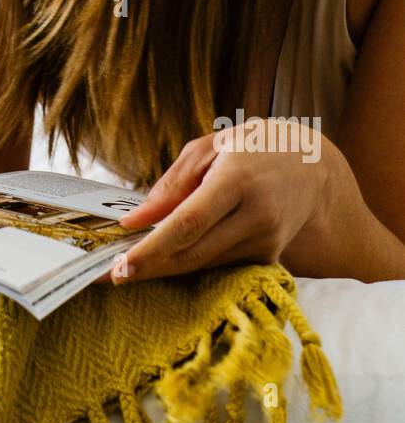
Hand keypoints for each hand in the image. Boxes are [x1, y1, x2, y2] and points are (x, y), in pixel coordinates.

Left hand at [95, 119, 338, 285]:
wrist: (315, 170)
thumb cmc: (254, 148)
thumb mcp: (211, 147)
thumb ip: (172, 183)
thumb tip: (135, 220)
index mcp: (238, 179)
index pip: (189, 223)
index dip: (152, 248)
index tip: (120, 264)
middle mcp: (257, 215)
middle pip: (193, 253)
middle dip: (149, 267)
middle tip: (108, 275)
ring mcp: (268, 241)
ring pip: (204, 264)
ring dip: (164, 269)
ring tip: (127, 266)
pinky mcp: (270, 258)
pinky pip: (220, 266)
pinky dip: (191, 264)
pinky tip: (165, 262)